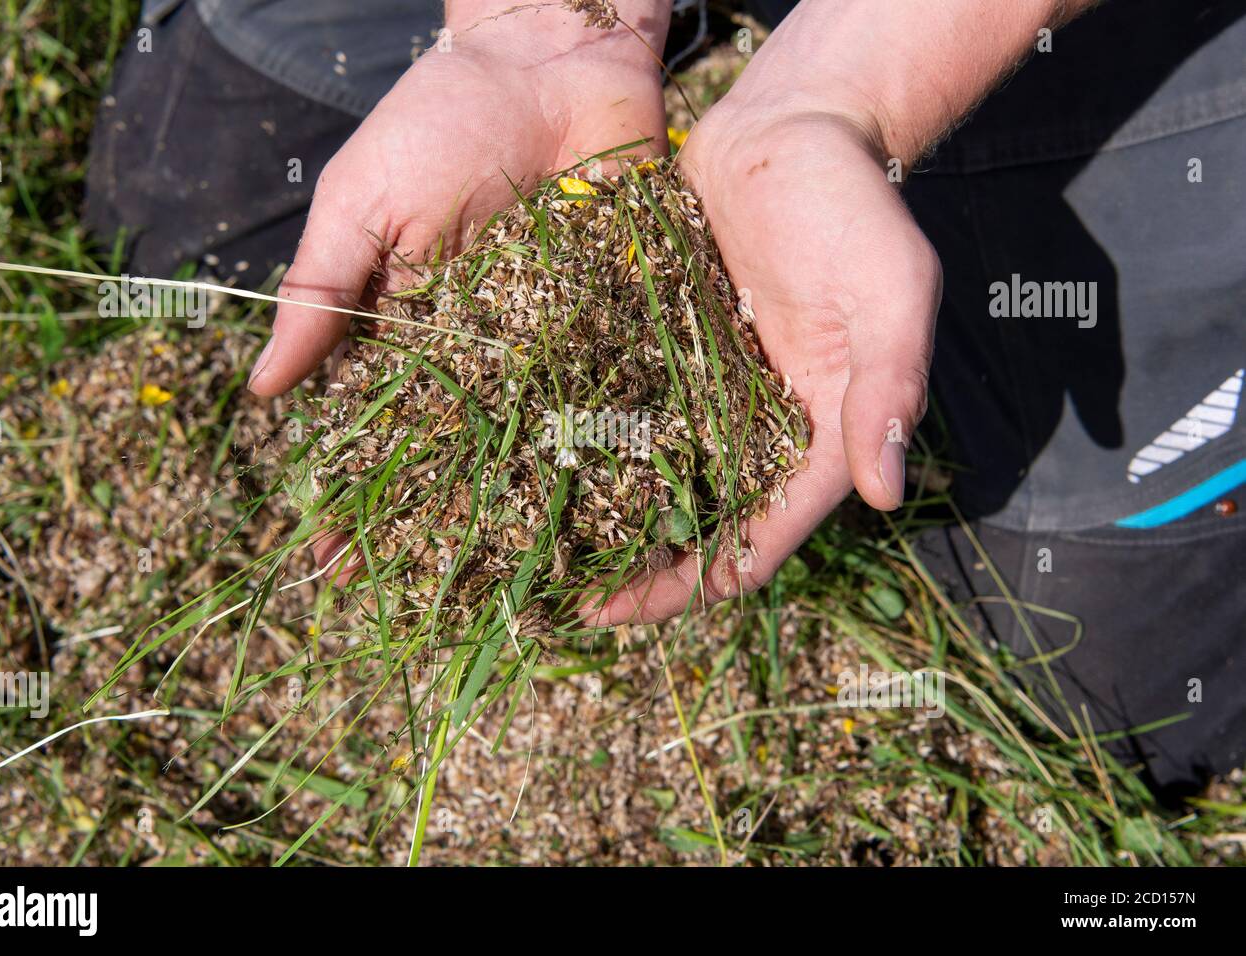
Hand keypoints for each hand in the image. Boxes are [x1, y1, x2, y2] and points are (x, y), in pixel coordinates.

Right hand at [244, 3, 669, 571]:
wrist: (550, 57)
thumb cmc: (440, 120)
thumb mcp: (363, 202)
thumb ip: (322, 291)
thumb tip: (264, 394)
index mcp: (421, 336)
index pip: (382, 432)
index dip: (358, 496)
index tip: (331, 563)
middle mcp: (491, 357)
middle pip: (465, 459)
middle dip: (444, 530)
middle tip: (427, 607)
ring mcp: (563, 345)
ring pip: (546, 445)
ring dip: (534, 516)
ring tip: (526, 594)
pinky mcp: (629, 321)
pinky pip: (625, 396)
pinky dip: (623, 453)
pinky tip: (620, 518)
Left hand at [587, 102, 940, 623]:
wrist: (791, 130)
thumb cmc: (852, 208)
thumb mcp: (889, 293)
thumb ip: (887, 387)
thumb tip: (885, 494)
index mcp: (816, 435)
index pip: (759, 540)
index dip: (696, 584)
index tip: (626, 610)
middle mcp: (758, 428)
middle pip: (697, 525)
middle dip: (640, 570)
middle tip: (565, 597)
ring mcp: (707, 393)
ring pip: (654, 481)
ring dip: (606, 518)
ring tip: (538, 545)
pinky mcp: (666, 351)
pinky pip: (625, 412)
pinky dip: (591, 444)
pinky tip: (534, 459)